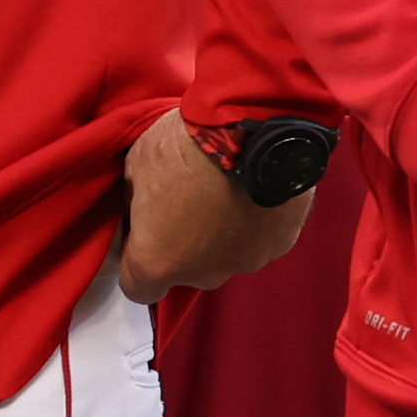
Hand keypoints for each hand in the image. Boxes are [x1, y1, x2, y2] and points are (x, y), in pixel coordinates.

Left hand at [119, 113, 316, 298]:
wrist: (254, 128)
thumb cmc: (185, 147)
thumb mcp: (137, 166)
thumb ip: (136, 200)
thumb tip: (143, 209)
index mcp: (158, 262)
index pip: (139, 288)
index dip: (137, 262)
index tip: (143, 237)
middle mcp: (203, 275)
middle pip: (187, 271)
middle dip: (183, 245)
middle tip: (187, 203)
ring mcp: (245, 263)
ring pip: (225, 257)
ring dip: (221, 235)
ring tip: (225, 194)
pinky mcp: (280, 246)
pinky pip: (258, 240)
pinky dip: (253, 223)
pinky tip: (252, 193)